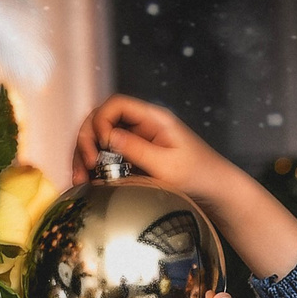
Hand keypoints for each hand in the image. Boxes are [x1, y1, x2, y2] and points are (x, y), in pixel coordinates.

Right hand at [73, 96, 244, 202]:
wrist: (215, 192)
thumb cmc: (200, 176)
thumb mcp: (168, 166)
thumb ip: (137, 149)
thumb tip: (106, 136)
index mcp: (153, 119)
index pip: (116, 105)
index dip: (101, 120)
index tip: (100, 145)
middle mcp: (141, 126)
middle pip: (100, 120)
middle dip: (86, 140)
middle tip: (86, 166)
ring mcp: (135, 141)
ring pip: (98, 139)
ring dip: (84, 156)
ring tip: (80, 179)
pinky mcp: (132, 158)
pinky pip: (105, 156)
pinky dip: (92, 167)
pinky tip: (87, 182)